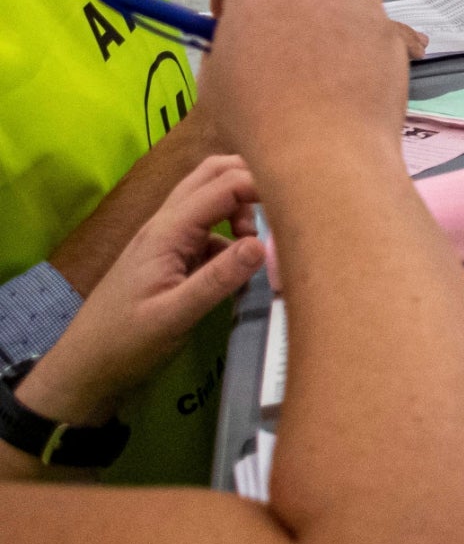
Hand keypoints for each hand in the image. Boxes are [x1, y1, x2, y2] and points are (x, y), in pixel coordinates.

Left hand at [13, 157, 267, 430]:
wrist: (85, 368)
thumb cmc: (125, 342)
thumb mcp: (174, 316)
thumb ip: (218, 280)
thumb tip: (263, 245)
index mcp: (166, 232)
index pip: (221, 185)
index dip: (260, 184)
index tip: (298, 204)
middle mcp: (166, 225)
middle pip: (211, 175)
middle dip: (250, 179)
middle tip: (283, 209)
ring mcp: (168, 241)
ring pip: (210, 200)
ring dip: (241, 208)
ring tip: (260, 245)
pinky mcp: (173, 259)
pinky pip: (209, 232)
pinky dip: (233, 237)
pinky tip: (242, 269)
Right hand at [205, 0, 410, 175]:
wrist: (327, 152)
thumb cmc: (258, 119)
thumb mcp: (216, 75)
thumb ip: (227, 38)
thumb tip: (238, 33)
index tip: (227, 16)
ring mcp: (361, 3)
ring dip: (324, 9)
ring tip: (314, 63)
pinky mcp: (391, 32)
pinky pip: (366, 27)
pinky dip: (353, 43)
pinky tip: (343, 81)